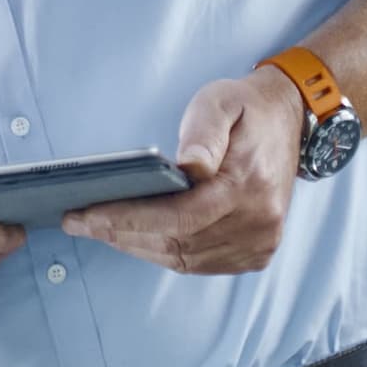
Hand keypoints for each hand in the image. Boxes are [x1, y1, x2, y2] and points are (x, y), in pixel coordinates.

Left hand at [62, 72, 305, 276]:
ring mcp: (260, 242)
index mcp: (247, 185)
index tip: (87, 215)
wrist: (288, 122)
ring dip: (139, 247)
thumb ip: (203, 132)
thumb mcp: (221, 102)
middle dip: (122, 234)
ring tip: (100, 230)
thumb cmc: (246, 110)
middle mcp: (258, 222)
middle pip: (177, 243)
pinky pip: (200, 264)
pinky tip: (137, 239)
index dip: (129, 219)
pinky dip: (165, 254)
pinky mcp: (257, 252)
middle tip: (79, 222)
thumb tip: (187, 166)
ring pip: (185, 260)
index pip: (179, 217)